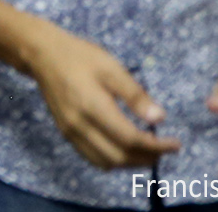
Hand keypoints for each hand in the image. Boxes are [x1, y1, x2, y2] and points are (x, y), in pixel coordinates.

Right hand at [20, 18, 180, 168]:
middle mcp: (80, 125)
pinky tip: (123, 150)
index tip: (175, 144)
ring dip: (130, 163)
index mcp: (93, 107)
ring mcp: (70, 132)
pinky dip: (113, 160)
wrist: (42, 54)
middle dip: (147, 158)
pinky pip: (92, 157)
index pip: (131, 139)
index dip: (156, 146)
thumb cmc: (79, 56)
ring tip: (147, 152)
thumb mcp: (110, 67)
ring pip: (106, 162)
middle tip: (164, 149)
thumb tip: (159, 118)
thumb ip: (135, 94)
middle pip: (120, 157)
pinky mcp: (66, 133)